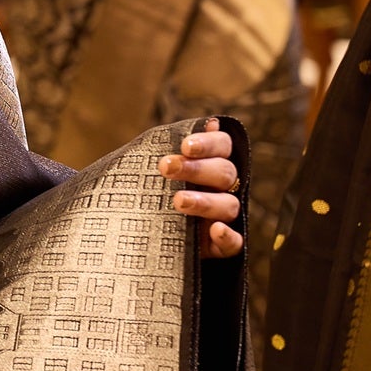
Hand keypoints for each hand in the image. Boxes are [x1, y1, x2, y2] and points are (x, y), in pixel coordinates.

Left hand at [158, 120, 241, 258]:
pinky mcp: (219, 246)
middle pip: (224, 172)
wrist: (135, 236)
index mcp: (209, 163)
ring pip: (228, 205)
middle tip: (166, 167)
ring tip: (178, 201)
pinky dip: (227, 236)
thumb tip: (202, 123)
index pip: (223, 145)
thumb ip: (165, 145)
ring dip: (205, 201)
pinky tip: (215, 230)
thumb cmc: (145, 192)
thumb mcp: (148, 168)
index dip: (209, 143)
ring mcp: (221, 217)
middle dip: (196, 169)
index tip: (185, 146)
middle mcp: (221, 188)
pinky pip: (234, 243)